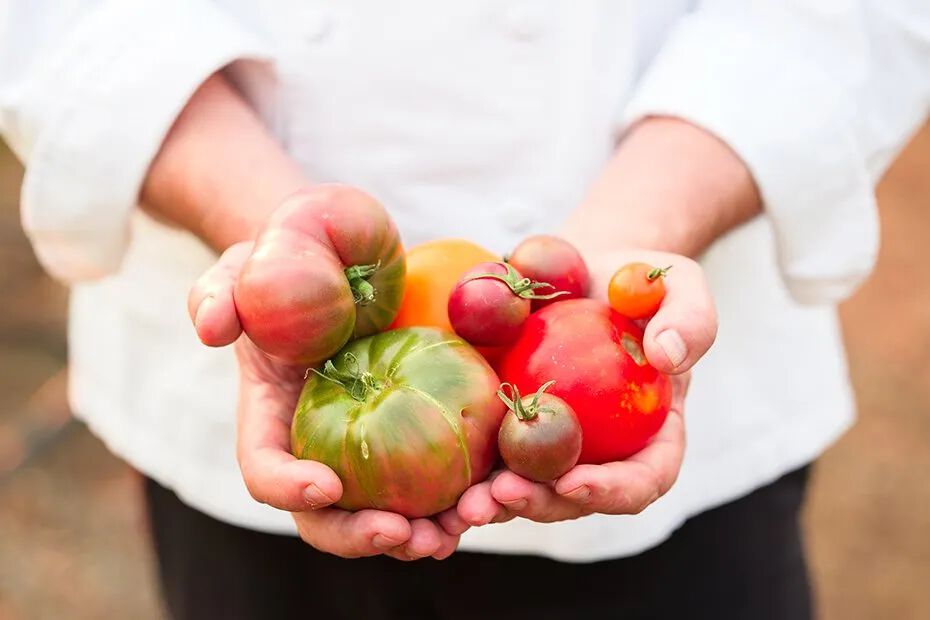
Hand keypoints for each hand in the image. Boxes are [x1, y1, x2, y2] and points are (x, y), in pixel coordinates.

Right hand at [188, 241, 468, 558]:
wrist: (341, 257)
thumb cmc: (286, 262)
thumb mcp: (244, 269)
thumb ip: (218, 294)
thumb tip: (212, 328)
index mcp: (272, 417)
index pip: (265, 469)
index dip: (288, 487)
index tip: (328, 484)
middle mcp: (317, 445)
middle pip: (327, 516)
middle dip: (360, 536)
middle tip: (403, 533)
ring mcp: (366, 446)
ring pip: (384, 513)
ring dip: (418, 534)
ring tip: (454, 529)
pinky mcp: (413, 433)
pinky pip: (434, 480)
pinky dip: (456, 498)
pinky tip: (486, 498)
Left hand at [455, 249, 715, 525]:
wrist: (579, 267)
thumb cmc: (637, 278)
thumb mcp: (679, 284)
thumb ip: (689, 319)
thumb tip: (669, 357)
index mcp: (651, 433)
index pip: (644, 478)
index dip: (613, 490)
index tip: (576, 481)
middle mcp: (601, 451)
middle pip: (576, 497)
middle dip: (542, 504)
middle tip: (504, 495)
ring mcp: (552, 444)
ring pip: (527, 488)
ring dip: (497, 503)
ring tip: (467, 504)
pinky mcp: (509, 426)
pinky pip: (488, 456)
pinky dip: (466, 473)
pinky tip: (438, 477)